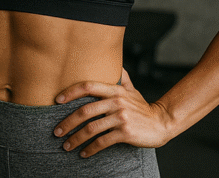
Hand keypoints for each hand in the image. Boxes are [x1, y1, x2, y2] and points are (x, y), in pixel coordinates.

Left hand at [52, 69, 171, 156]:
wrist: (162, 122)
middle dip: (67, 122)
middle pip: (85, 111)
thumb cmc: (143, 107)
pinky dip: (91, 148)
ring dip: (76, 139)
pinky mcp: (126, 132)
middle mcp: (116, 102)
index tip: (57, 100)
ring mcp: (121, 117)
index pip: (88, 86)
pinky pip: (103, 141)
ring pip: (91, 128)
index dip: (71, 92)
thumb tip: (115, 65)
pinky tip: (84, 153)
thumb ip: (122, 78)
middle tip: (57, 131)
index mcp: (115, 90)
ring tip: (66, 145)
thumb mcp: (132, 90)